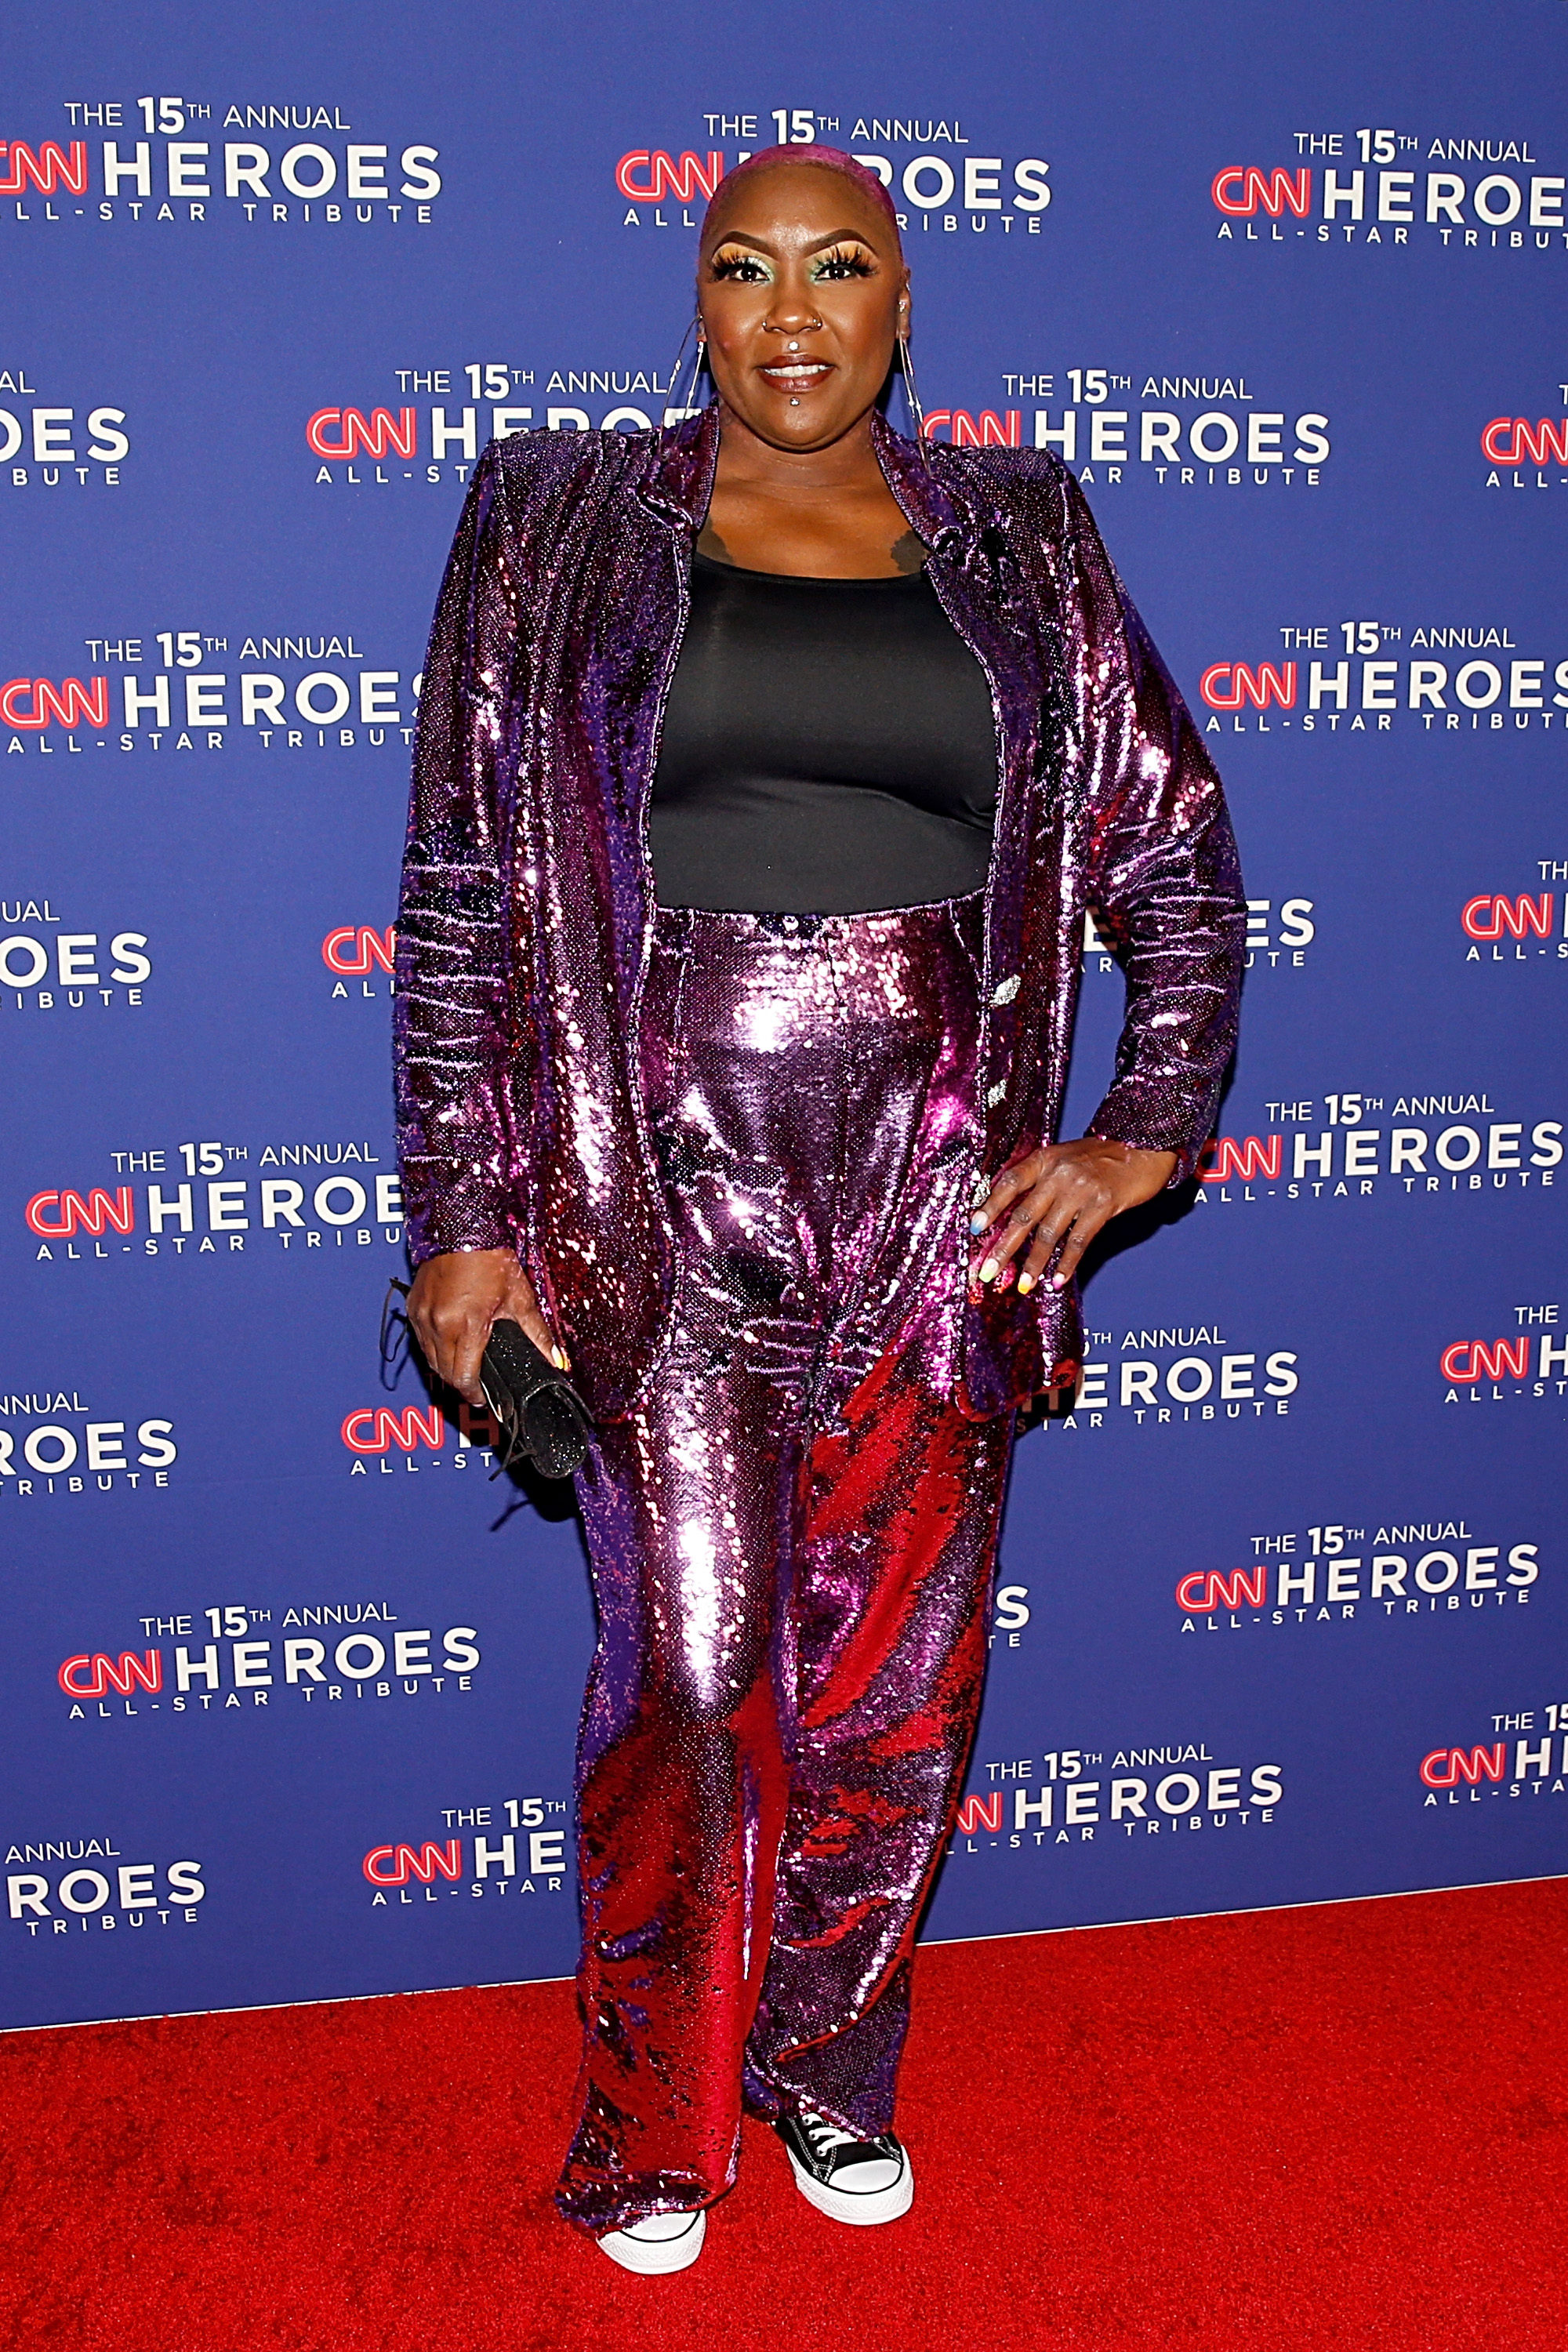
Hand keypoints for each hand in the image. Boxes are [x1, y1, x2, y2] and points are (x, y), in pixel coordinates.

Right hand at [404, 1249, 565, 1406]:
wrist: (462, 1229)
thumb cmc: (489, 1257)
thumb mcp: (520, 1297)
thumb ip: (536, 1333)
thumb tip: (554, 1358)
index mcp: (465, 1326)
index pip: (464, 1378)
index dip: (475, 1394)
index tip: (484, 1399)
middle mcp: (438, 1324)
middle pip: (445, 1374)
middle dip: (462, 1383)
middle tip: (479, 1385)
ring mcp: (422, 1316)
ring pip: (430, 1360)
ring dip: (446, 1368)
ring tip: (466, 1365)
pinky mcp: (413, 1308)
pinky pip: (422, 1340)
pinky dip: (435, 1348)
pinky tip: (451, 1342)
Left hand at [969, 1139, 1178, 1295]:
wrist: (1144, 1146)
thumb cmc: (1100, 1156)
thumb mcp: (1063, 1157)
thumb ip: (1039, 1180)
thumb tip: (1010, 1216)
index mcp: (1044, 1159)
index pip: (1009, 1183)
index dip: (990, 1206)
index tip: (974, 1229)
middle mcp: (1058, 1173)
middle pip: (1024, 1215)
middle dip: (1003, 1248)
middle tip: (987, 1272)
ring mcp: (1081, 1189)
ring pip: (1049, 1233)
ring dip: (1034, 1263)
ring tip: (1023, 1286)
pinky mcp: (1103, 1204)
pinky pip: (1079, 1240)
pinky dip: (1067, 1263)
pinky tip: (1057, 1280)